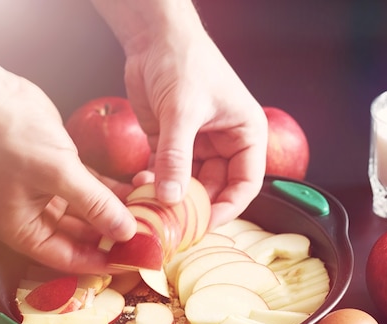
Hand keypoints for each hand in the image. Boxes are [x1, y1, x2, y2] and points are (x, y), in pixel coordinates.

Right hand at [0, 38, 135, 272]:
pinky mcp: (64, 172)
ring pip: (92, 212)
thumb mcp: (58, 173)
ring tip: (150, 214)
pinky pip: (95, 190)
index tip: (134, 261)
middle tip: (150, 237)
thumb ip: (95, 204)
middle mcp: (37, 215)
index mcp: (24, 228)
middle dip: (115, 237)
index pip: (68, 258)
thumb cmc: (12, 137)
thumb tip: (126, 233)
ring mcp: (51, 193)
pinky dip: (115, 191)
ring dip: (119, 213)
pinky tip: (140, 190)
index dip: (102, 262)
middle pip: (84, 238)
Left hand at [93, 0, 267, 229]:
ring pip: (189, 184)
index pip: (246, 184)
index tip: (205, 224)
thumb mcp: (183, 111)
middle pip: (216, 189)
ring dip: (171, 196)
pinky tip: (140, 186)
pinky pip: (167, 172)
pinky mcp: (172, 142)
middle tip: (172, 220)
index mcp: (246, 135)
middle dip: (194, 205)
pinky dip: (155, 182)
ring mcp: (198, 145)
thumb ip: (177, 157)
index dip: (228, 208)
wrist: (154, 37)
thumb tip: (171, 198)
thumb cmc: (185, 62)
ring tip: (150, 202)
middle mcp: (226, 144)